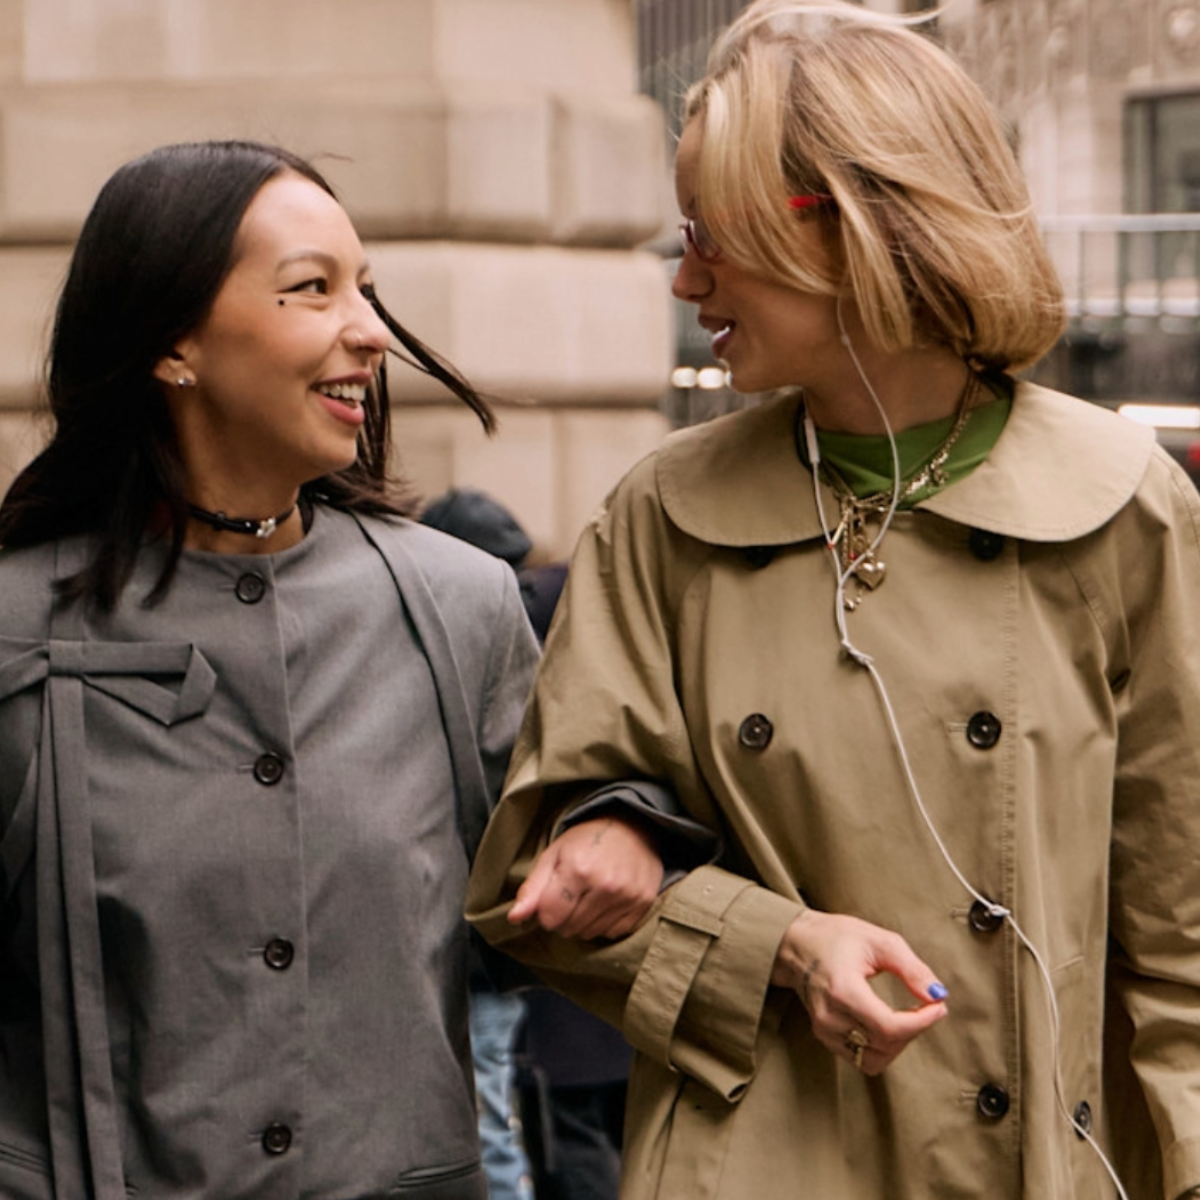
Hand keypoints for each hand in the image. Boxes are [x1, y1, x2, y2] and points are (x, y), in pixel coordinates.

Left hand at [507, 817, 663, 938]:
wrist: (634, 825)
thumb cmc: (588, 839)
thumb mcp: (554, 853)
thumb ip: (533, 888)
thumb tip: (514, 918)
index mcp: (578, 869)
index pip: (549, 917)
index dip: (546, 910)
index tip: (552, 896)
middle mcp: (605, 886)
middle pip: (568, 928)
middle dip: (563, 917)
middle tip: (572, 894)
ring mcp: (627, 897)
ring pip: (589, 934)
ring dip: (583, 922)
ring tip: (589, 897)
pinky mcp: (642, 905)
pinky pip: (612, 933)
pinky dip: (604, 923)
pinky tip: (606, 902)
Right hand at [772, 910, 947, 1075]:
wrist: (794, 943)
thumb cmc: (834, 936)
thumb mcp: (877, 940)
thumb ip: (911, 969)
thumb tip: (938, 995)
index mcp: (843, 990)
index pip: (890, 1027)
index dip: (921, 1022)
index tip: (938, 1006)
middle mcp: (830, 1017)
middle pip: (886, 1045)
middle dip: (915, 1029)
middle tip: (927, 1005)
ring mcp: (825, 1030)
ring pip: (875, 1059)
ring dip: (899, 1043)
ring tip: (907, 1017)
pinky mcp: (825, 1036)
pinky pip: (861, 1058)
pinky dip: (882, 1047)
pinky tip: (888, 1024)